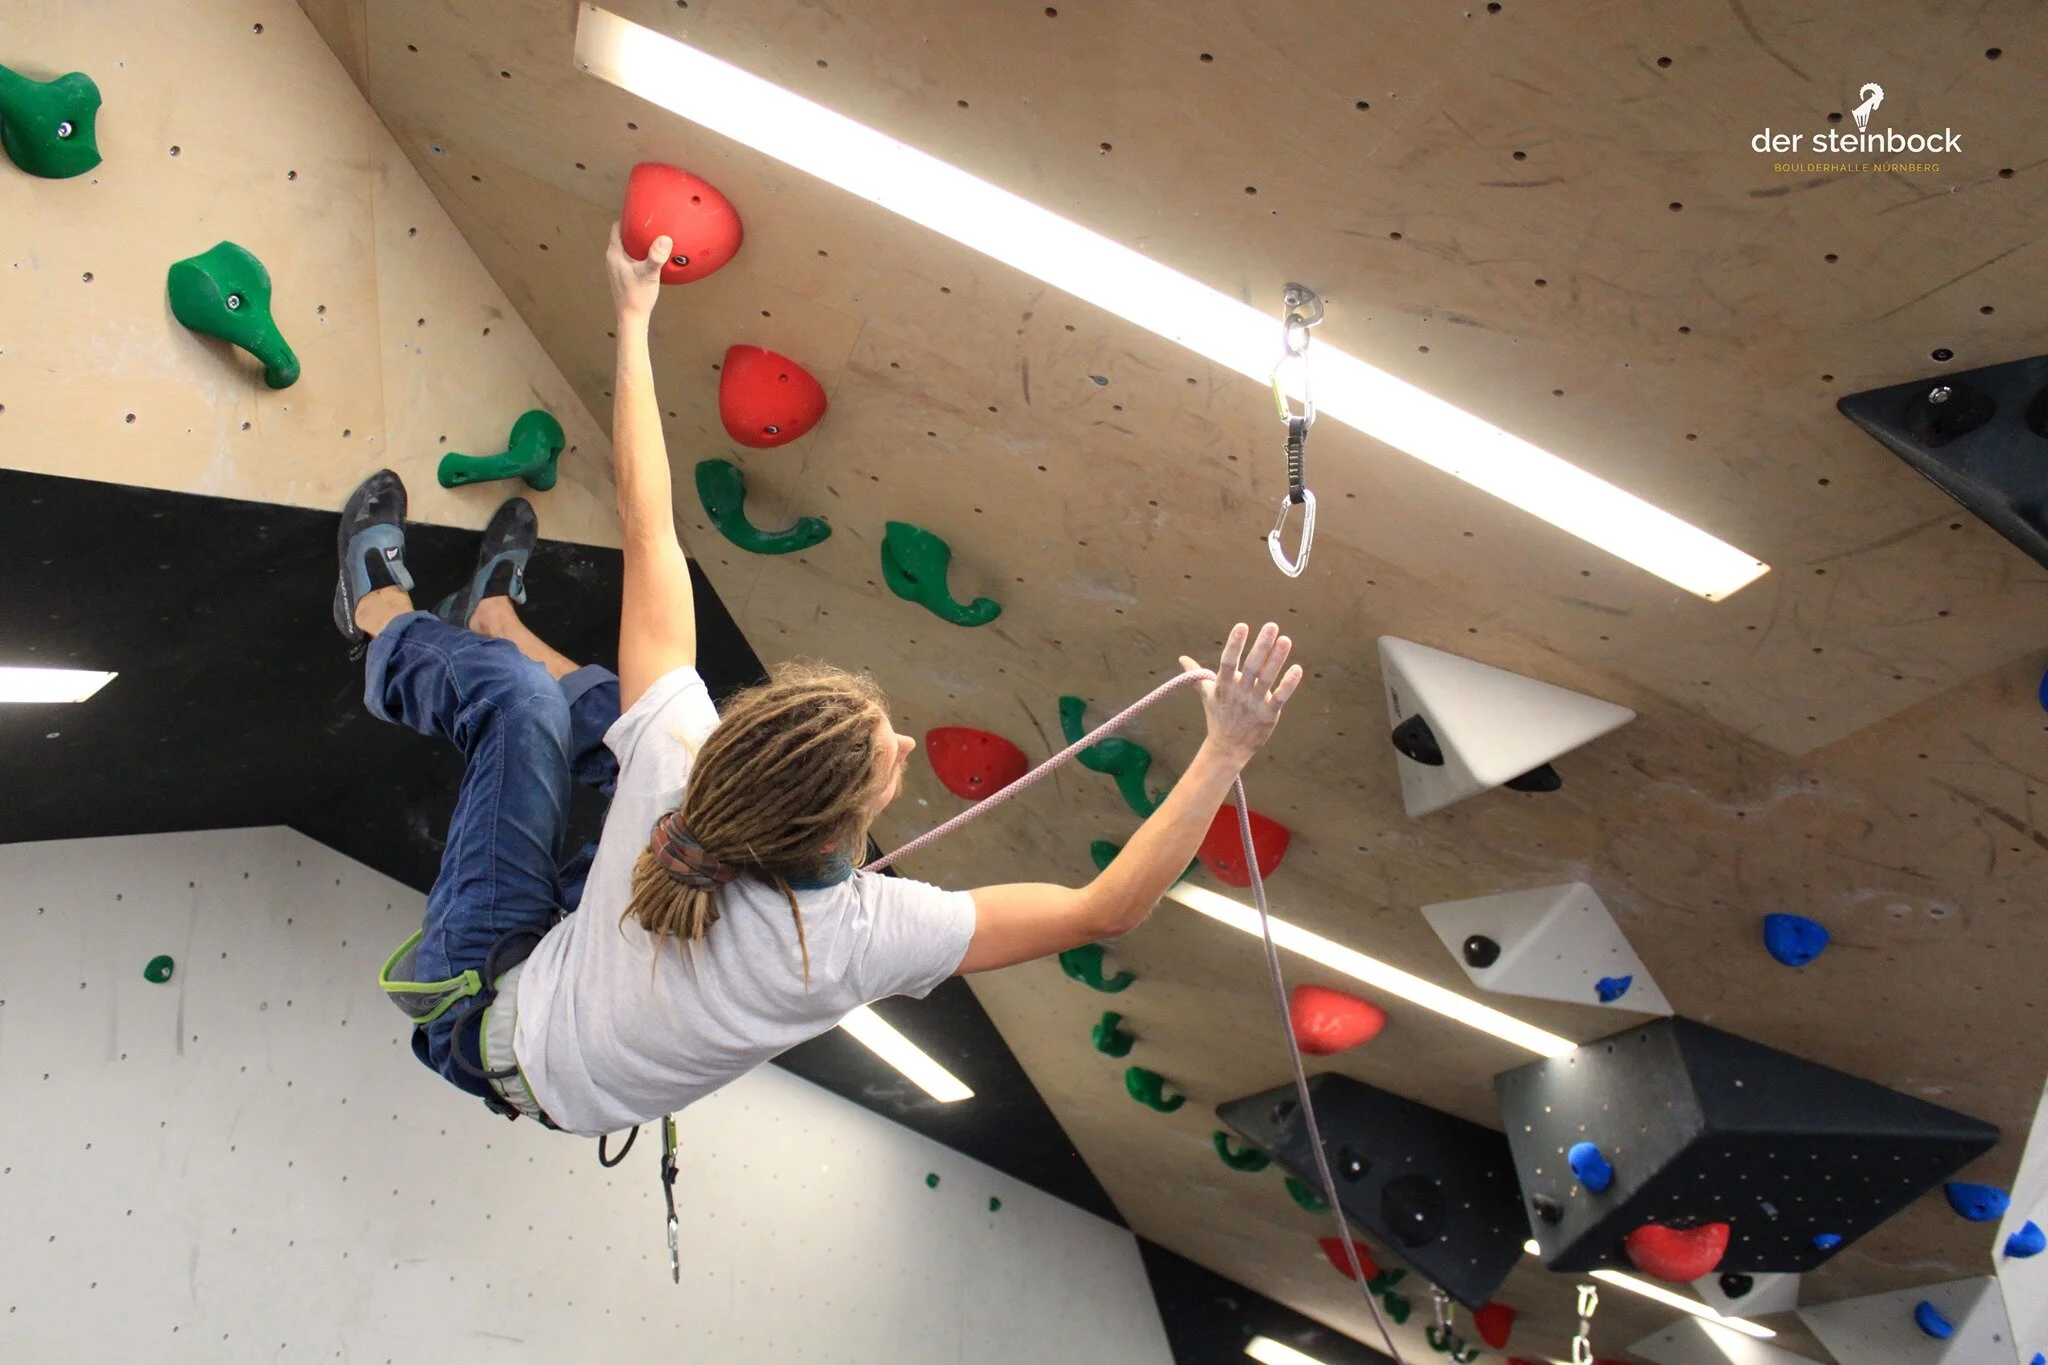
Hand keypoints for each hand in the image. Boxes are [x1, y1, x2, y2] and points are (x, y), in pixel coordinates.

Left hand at [607, 222, 668, 320]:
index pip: (617, 227)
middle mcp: (613, 258)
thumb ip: (656, 256)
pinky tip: (651, 257)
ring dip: (637, 242)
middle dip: (635, 229)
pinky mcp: (623, 275)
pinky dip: (639, 254)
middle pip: (622, 236)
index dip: (627, 218)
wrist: (631, 317)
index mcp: (614, 253)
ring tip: (653, 238)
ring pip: (627, 248)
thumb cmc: (636, 297)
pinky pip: (630, 258)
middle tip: (650, 224)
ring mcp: (617, 267)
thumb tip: (664, 239)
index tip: (640, 213)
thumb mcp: (649, 274)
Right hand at [1180, 623, 1301, 765]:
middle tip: (1272, 625)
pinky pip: (1280, 697)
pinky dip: (1288, 684)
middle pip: (1251, 666)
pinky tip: (1297, 668)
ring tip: (1285, 640)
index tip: (1242, 626)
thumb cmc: (1218, 717)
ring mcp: (1254, 703)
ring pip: (1267, 678)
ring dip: (1277, 659)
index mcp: (1224, 685)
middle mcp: (1239, 692)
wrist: (1228, 748)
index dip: (1235, 644)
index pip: (1228, 661)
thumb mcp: (1207, 695)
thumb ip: (1197, 675)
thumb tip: (1182, 658)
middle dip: (1262, 646)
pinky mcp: (1268, 714)